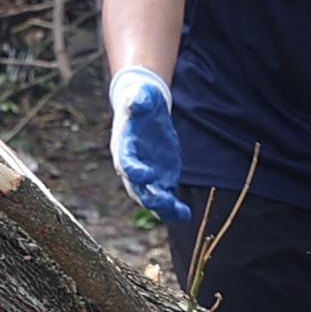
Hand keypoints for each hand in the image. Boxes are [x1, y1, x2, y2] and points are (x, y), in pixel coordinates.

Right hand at [108, 67, 181, 214]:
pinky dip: (174, 209)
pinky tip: (186, 215)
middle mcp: (132, 168)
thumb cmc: (141, 101)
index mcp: (124, 148)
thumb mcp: (140, 95)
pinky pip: (166, 198)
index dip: (135, 171)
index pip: (126, 164)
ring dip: (164, 208)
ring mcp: (146, 176)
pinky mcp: (160, 179)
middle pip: (138, 188)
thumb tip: (139, 101)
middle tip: (165, 202)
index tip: (147, 174)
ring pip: (152, 198)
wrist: (145, 110)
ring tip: (181, 214)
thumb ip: (139, 99)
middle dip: (151, 197)